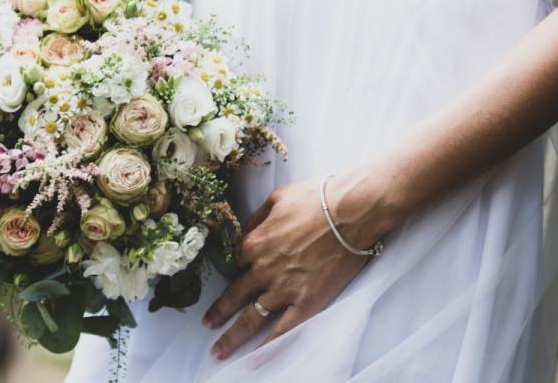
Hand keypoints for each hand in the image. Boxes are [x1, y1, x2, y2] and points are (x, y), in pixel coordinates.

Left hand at [202, 177, 370, 359]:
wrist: (350, 211)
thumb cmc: (316, 199)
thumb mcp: (277, 197)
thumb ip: (257, 217)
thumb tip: (248, 230)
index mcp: (254, 243)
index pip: (237, 262)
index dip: (238, 269)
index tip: (238, 275)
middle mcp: (263, 269)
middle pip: (235, 296)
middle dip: (218, 312)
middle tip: (207, 324)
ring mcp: (283, 288)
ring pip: (251, 319)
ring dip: (233, 337)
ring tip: (219, 350)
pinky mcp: (306, 302)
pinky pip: (283, 330)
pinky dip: (268, 348)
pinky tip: (254, 360)